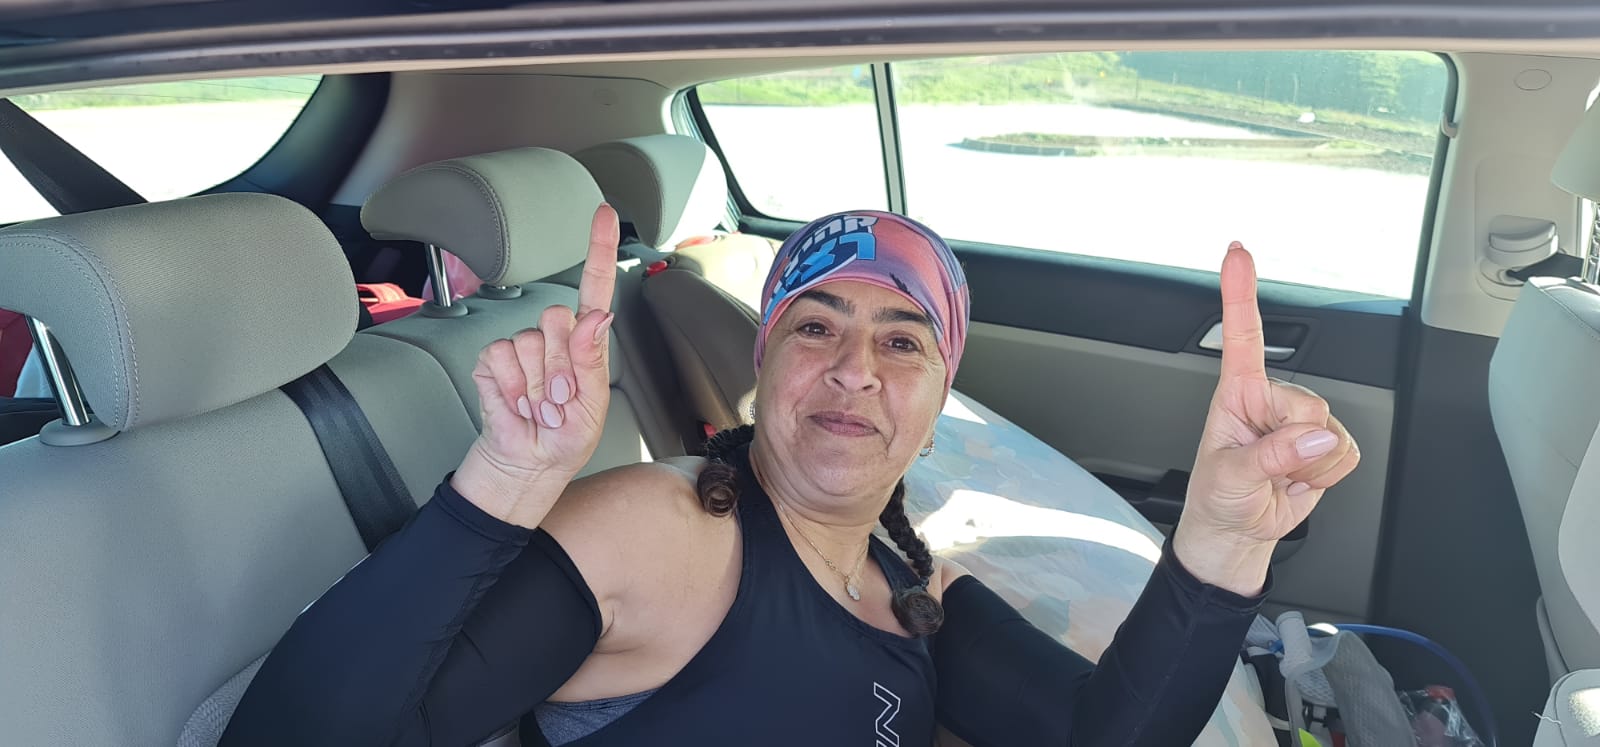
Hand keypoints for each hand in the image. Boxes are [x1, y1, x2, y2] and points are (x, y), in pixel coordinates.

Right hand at [452, 204, 619, 526]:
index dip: (598, 249)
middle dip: (561, 368)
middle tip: (561, 402)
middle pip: (558, 319)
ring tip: (541, 409)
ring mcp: (522, 347)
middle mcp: (554, 337)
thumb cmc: (566, 438)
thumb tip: (597, 316)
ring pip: (530, 342)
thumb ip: (592, 359)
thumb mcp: (593, 406)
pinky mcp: (493, 361)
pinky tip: (519, 405)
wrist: (527, 465)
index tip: (604, 213)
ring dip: (538, 386)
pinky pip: (501, 358)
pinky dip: (513, 389)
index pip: (594, 287)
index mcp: (586, 343)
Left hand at [1175, 243, 1360, 592]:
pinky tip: (1300, 479)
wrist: (1237, 530)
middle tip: (1268, 464)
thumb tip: (1313, 438)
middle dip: (1295, 442)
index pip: (1242, 335)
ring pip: (1331, 430)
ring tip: (1281, 474)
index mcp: (1237, 393)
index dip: (1240, 292)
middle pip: (1309, 402)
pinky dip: (1326, 475)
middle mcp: (1272, 399)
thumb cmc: (1219, 496)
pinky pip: (1346, 454)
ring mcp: (1302, 422)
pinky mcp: (1326, 445)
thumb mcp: (1229, 476)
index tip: (1237, 251)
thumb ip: (1270, 455)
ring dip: (1310, 465)